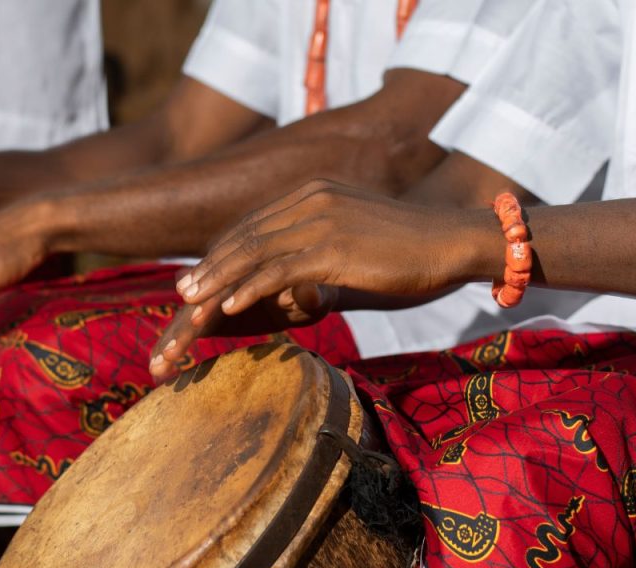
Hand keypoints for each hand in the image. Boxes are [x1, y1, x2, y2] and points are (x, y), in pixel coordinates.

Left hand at [150, 179, 494, 375]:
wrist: (453, 242)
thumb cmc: (409, 249)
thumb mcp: (355, 238)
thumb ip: (320, 251)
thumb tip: (295, 284)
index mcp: (313, 193)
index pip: (254, 224)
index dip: (222, 253)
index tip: (200, 277)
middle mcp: (312, 199)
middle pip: (246, 236)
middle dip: (210, 268)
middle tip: (182, 294)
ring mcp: (322, 220)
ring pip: (255, 252)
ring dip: (218, 281)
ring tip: (193, 305)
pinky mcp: (335, 247)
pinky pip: (280, 269)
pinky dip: (250, 288)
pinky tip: (230, 306)